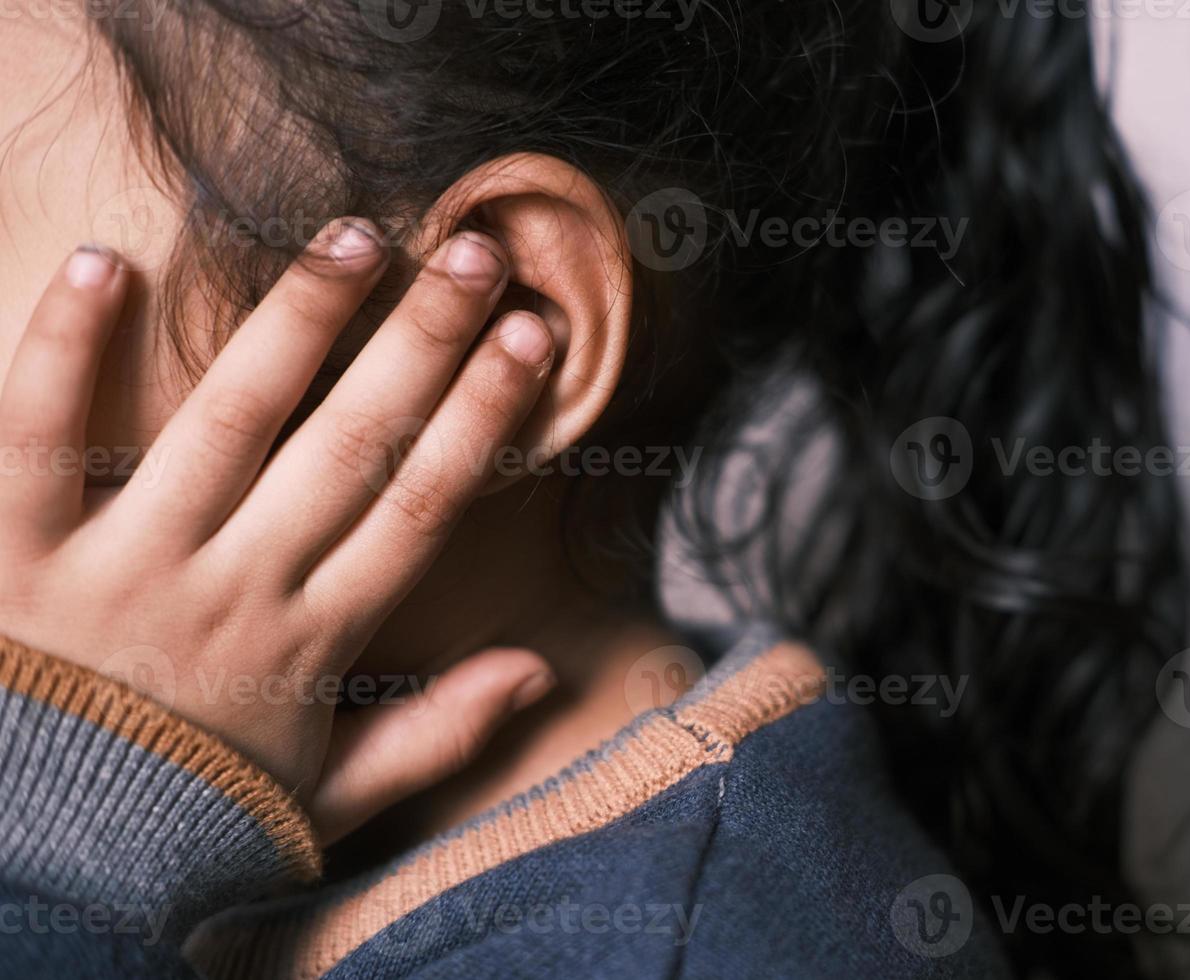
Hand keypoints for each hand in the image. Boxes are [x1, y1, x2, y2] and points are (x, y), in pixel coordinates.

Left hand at [0, 223, 558, 842]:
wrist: (37, 878)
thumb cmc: (186, 820)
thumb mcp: (330, 798)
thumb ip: (435, 735)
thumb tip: (542, 671)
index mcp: (313, 640)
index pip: (421, 504)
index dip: (483, 414)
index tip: (532, 337)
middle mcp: (235, 590)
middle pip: (352, 444)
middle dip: (423, 340)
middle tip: (476, 252)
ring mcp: (125, 567)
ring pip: (229, 421)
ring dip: (297, 321)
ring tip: (353, 236)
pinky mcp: (14, 559)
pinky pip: (35, 439)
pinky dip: (63, 350)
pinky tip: (105, 263)